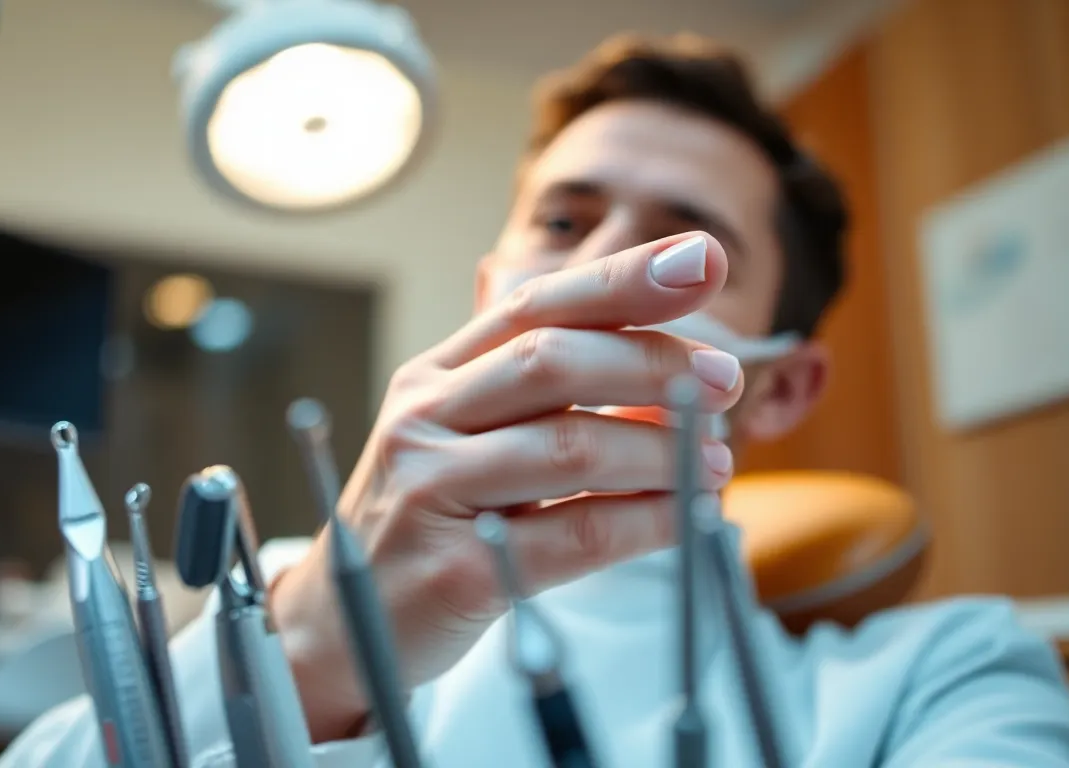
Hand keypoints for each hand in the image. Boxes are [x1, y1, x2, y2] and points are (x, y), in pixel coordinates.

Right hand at [271, 233, 743, 740]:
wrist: (342, 624)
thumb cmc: (429, 521)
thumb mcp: (464, 436)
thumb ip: (539, 389)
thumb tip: (658, 348)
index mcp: (433, 377)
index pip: (534, 304)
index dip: (622, 278)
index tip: (703, 259)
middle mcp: (424, 419)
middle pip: (553, 360)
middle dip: (655, 363)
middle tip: (726, 381)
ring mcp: (432, 490)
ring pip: (572, 447)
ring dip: (663, 451)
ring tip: (713, 463)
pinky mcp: (455, 570)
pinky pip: (577, 534)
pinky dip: (648, 521)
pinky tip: (685, 518)